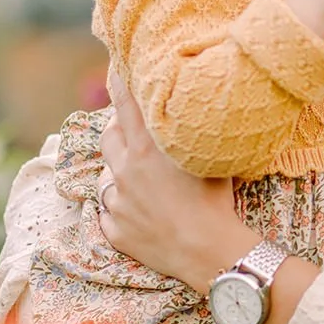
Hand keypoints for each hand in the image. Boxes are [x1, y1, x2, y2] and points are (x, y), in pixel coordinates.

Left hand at [97, 73, 323, 323]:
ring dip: (121, 172)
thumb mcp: (207, 158)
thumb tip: (193, 113)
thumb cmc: (216, 202)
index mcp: (146, 149)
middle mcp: (124, 171)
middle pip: (108, 137)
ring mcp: (116, 203)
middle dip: (117, 130)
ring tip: (144, 181)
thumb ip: (190, 135)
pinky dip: (124, 210)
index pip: (125, 105)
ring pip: (108, 176)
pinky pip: (111, 213)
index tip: (115, 70)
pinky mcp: (115, 230)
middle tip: (133, 132)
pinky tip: (145, 214)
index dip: (119, 84)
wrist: (209, 252)